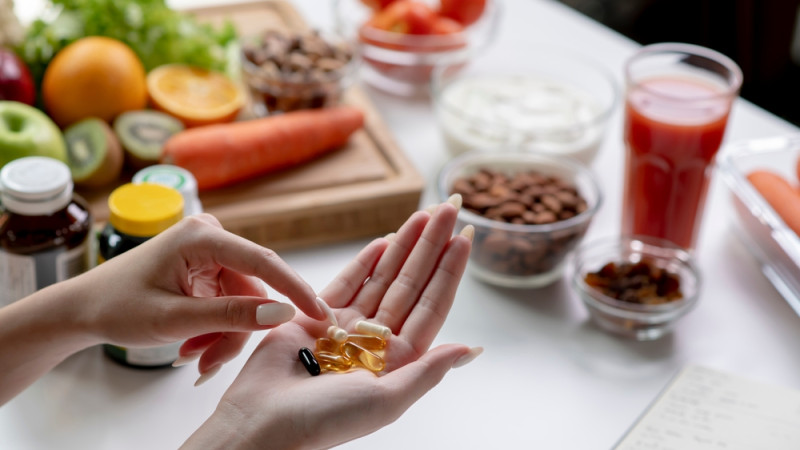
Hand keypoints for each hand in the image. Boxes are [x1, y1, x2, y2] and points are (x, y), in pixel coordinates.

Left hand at [70, 214, 323, 378]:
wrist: (83, 309)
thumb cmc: (117, 307)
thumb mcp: (175, 319)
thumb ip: (231, 315)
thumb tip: (282, 312)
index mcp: (202, 237)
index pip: (264, 262)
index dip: (295, 290)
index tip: (320, 315)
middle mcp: (211, 237)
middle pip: (252, 290)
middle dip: (237, 330)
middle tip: (209, 364)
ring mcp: (209, 253)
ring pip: (243, 302)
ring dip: (224, 335)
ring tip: (194, 358)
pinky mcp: (206, 269)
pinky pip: (229, 303)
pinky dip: (216, 329)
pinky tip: (193, 346)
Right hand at [184, 199, 478, 448]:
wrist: (263, 421)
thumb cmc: (325, 420)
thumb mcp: (387, 400)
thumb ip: (428, 371)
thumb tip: (471, 349)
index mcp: (398, 361)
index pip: (432, 305)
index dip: (450, 270)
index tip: (466, 236)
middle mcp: (376, 342)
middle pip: (411, 284)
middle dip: (430, 245)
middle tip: (448, 208)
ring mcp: (346, 327)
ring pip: (383, 277)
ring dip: (403, 245)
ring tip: (422, 215)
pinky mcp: (315, 317)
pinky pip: (347, 283)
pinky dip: (365, 261)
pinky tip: (384, 239)